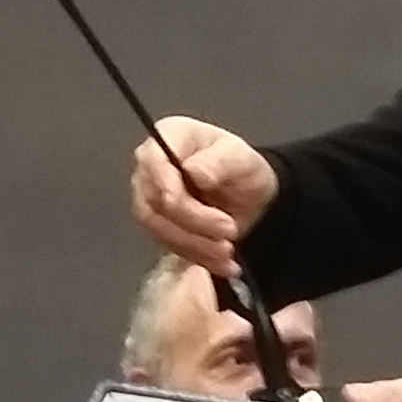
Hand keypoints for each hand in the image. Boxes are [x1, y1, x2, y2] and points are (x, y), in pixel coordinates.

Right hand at [129, 115, 277, 264]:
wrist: (250, 194)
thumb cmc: (241, 165)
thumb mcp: (240, 156)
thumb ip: (218, 161)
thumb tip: (193, 172)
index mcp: (168, 137)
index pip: (152, 162)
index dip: (167, 187)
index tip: (186, 204)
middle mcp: (151, 168)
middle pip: (153, 202)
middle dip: (192, 223)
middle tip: (228, 231)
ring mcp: (152, 199)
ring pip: (159, 229)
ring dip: (195, 245)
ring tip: (228, 251)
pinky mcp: (160, 227)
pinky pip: (170, 246)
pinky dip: (198, 258)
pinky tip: (223, 264)